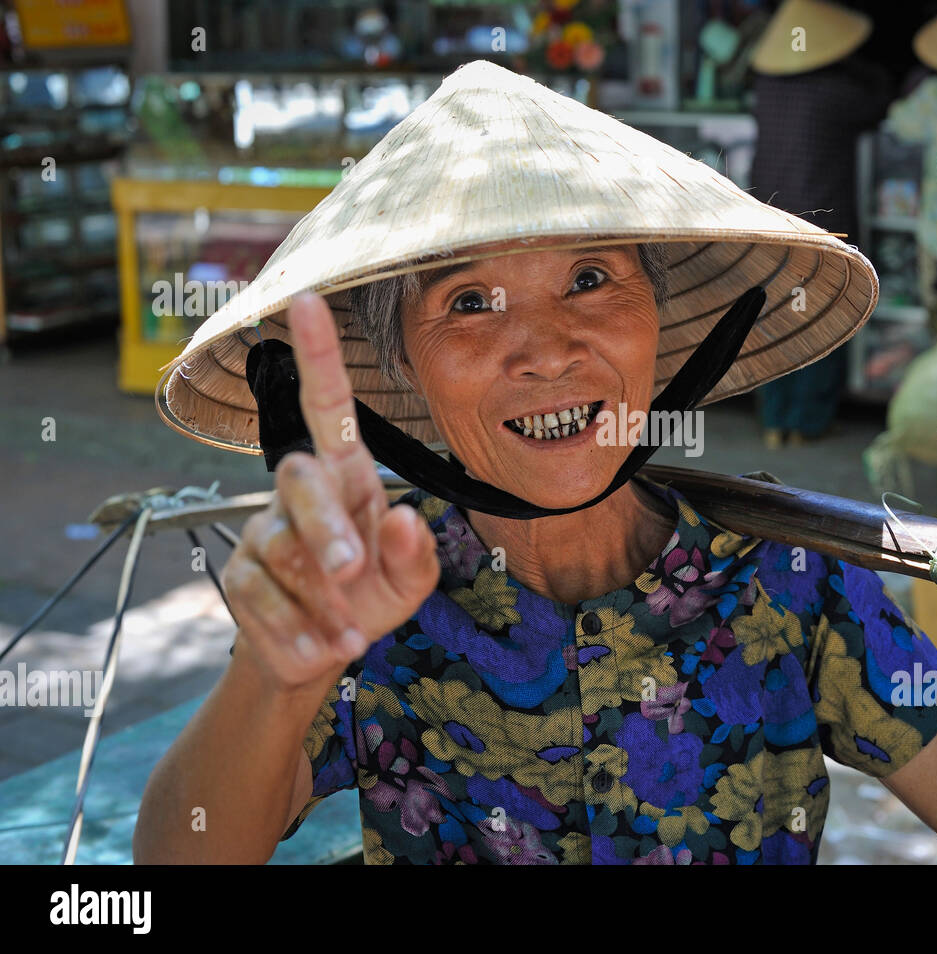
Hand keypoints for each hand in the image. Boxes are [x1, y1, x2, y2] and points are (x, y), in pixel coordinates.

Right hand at [222, 293, 439, 691]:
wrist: (318, 655)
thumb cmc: (372, 598)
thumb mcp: (411, 584)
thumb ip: (417, 555)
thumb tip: (406, 516)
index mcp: (349, 479)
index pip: (329, 406)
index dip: (319, 355)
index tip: (307, 300)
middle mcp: (302, 492)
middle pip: (299, 480)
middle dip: (327, 527)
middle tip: (354, 571)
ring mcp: (263, 530)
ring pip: (282, 550)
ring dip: (323, 602)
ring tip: (350, 635)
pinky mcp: (237, 573)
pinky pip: (260, 597)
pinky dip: (297, 631)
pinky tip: (319, 647)